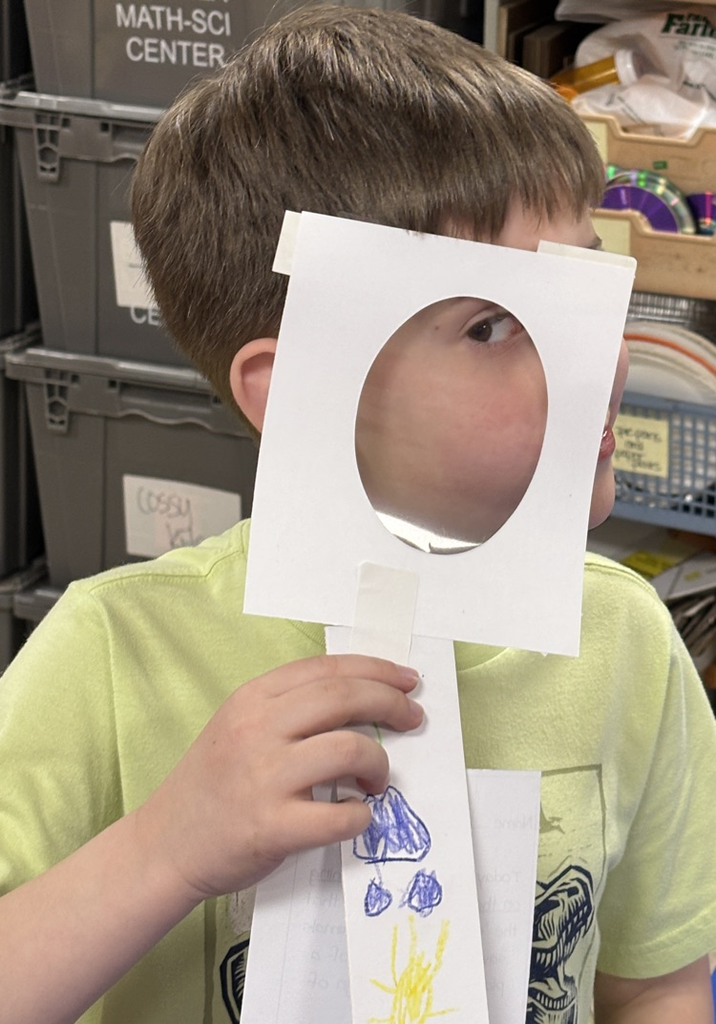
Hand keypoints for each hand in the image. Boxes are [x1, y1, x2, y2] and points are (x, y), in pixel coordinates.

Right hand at [133, 654, 422, 903]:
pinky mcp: (272, 827)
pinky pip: (339, 816)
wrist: (165, 844)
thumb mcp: (238, 725)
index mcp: (252, 699)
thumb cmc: (211, 783)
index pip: (327, 668)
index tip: (406, 680)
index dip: (376, 669)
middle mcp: (257, 729)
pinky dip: (360, 816)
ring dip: (379, 763)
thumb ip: (289, 708)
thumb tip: (362, 698)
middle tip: (413, 717)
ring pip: (349, 749)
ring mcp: (264, 778)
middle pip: (344, 697)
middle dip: (390, 702)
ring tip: (376, 779)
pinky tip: (356, 816)